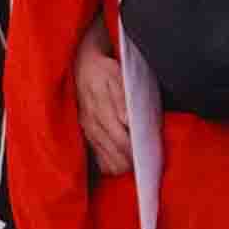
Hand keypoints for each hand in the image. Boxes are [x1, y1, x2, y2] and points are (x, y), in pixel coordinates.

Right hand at [75, 49, 133, 180]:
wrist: (81, 64)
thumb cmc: (102, 70)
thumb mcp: (115, 75)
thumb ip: (121, 98)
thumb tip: (128, 121)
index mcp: (100, 109)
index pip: (120, 139)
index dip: (135, 151)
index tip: (148, 155)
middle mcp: (91, 123)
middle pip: (113, 154)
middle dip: (130, 161)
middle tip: (145, 163)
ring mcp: (87, 130)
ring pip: (104, 159)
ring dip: (120, 165)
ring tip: (134, 164)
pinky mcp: (85, 133)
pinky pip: (97, 157)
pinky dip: (109, 163)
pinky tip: (119, 162)